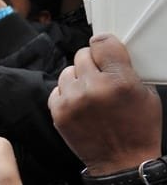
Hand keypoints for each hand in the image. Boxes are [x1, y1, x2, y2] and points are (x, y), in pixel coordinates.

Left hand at [48, 34, 161, 175]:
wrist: (122, 160)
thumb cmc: (138, 128)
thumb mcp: (145, 94)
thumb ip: (126, 70)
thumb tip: (108, 53)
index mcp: (119, 81)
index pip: (102, 42)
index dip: (103, 44)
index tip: (103, 48)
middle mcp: (93, 88)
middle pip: (82, 55)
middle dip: (92, 63)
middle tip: (101, 76)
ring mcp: (73, 100)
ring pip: (67, 71)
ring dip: (78, 78)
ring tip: (90, 92)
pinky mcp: (58, 112)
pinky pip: (57, 89)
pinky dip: (67, 93)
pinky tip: (80, 103)